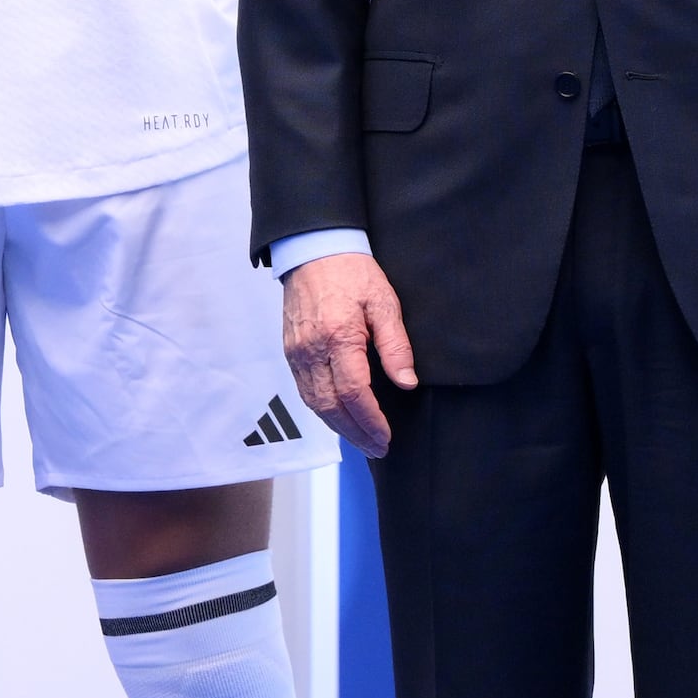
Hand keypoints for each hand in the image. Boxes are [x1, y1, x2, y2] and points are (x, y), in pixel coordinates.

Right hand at [279, 251, 419, 457]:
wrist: (312, 249)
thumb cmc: (352, 272)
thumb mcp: (384, 302)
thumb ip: (395, 345)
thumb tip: (406, 383)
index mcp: (338, 337)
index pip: (354, 393)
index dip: (371, 421)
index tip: (386, 437)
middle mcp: (311, 350)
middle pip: (330, 407)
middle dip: (355, 433)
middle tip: (377, 448)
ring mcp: (296, 353)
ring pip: (314, 404)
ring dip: (338, 428)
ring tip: (361, 440)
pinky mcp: (290, 352)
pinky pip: (305, 391)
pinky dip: (322, 410)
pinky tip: (339, 418)